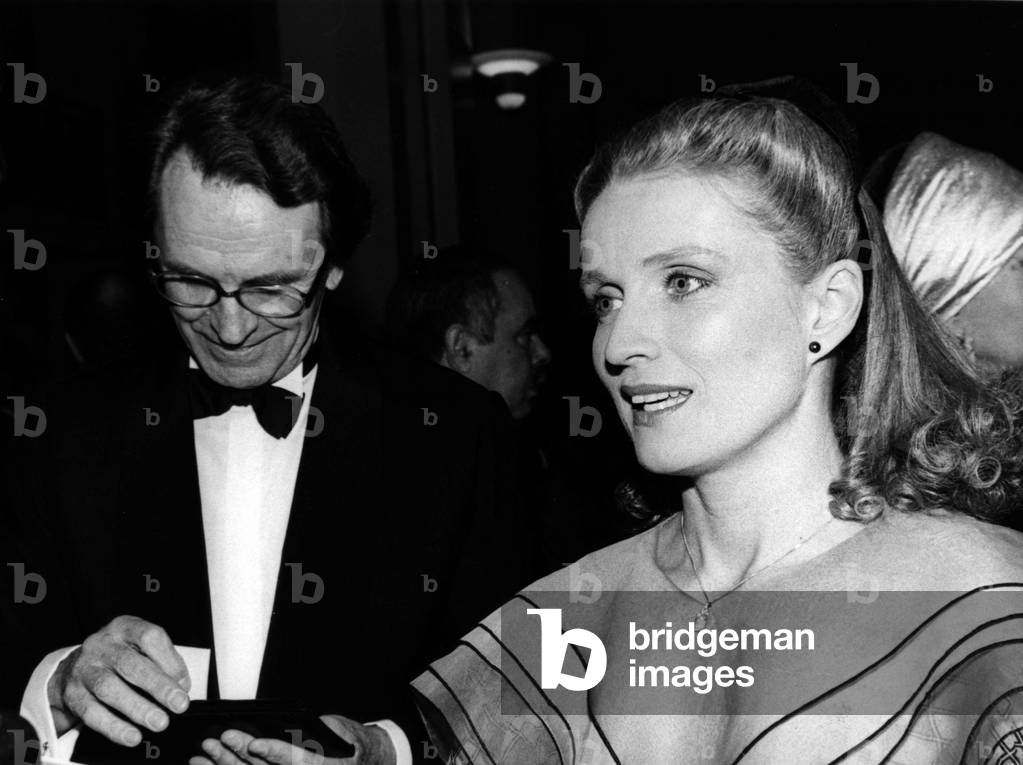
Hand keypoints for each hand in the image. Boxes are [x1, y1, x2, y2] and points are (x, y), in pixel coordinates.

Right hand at [47, 615, 190, 743]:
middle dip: (158, 686)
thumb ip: (163, 662)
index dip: (170, 660)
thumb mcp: (141, 647)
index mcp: (125, 627)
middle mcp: (102, 645)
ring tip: (160, 722)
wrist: (75, 666)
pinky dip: (114, 727)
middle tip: (179, 704)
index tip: (184, 683)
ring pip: (109, 688)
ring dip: (138, 708)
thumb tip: (181, 686)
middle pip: (130, 664)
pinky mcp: (72, 694)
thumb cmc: (120, 655)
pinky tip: (132, 736)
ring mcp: (84, 668)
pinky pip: (92, 713)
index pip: (149, 637)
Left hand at [190, 714, 395, 764]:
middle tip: (218, 739)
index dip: (275, 752)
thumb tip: (286, 727)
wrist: (359, 761)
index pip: (297, 762)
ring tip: (204, 751)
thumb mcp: (337, 730)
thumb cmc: (348, 744)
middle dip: (238, 757)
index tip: (255, 742)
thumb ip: (314, 731)